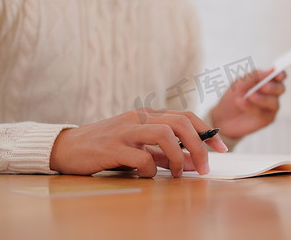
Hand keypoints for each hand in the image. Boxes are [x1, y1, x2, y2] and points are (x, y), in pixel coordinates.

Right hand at [50, 109, 227, 176]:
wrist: (68, 147)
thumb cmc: (107, 146)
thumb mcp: (138, 145)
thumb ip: (163, 151)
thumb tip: (191, 161)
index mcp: (146, 114)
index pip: (185, 115)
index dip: (207, 131)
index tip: (221, 147)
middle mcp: (138, 118)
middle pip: (180, 123)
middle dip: (199, 147)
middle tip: (205, 167)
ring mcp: (125, 130)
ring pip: (164, 135)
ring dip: (178, 157)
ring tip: (178, 173)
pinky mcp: (112, 147)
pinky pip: (141, 158)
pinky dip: (150, 170)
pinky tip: (147, 176)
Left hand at [211, 70, 285, 138]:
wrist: (222, 117)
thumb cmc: (232, 97)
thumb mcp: (239, 83)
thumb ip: (255, 76)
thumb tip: (272, 69)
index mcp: (266, 81)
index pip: (279, 76)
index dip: (281, 74)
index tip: (278, 74)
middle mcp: (271, 94)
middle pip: (281, 89)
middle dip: (273, 87)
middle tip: (263, 86)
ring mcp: (270, 108)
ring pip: (273, 102)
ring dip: (262, 98)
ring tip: (249, 96)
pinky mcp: (266, 119)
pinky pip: (262, 113)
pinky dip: (251, 107)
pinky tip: (241, 103)